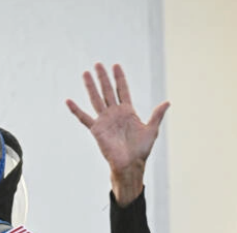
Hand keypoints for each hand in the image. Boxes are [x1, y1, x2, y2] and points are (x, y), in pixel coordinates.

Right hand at [66, 63, 168, 206]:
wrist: (130, 164)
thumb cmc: (141, 150)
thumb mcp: (152, 130)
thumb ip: (157, 115)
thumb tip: (167, 102)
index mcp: (128, 111)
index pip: (122, 90)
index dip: (119, 78)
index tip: (115, 66)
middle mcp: (115, 113)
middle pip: (107, 91)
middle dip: (103, 77)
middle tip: (98, 64)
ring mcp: (105, 120)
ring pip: (96, 99)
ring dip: (91, 86)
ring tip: (85, 73)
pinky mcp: (96, 129)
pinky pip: (84, 118)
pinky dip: (76, 110)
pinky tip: (68, 101)